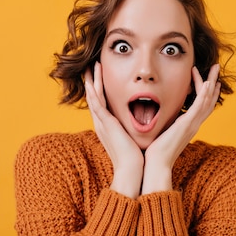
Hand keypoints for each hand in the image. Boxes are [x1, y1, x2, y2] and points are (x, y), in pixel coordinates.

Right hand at [85, 62, 143, 198]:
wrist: (132, 169)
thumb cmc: (135, 156)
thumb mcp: (132, 137)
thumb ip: (133, 128)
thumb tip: (144, 121)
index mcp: (108, 126)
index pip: (102, 102)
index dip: (100, 88)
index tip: (101, 75)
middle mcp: (102, 124)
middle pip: (94, 97)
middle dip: (92, 81)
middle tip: (91, 66)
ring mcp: (102, 124)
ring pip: (93, 97)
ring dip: (91, 81)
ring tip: (91, 66)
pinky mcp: (106, 125)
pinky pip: (97, 105)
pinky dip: (93, 92)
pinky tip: (90, 81)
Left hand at [141, 64, 221, 194]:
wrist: (156, 164)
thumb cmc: (156, 152)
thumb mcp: (162, 133)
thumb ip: (164, 124)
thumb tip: (157, 116)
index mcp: (188, 126)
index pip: (202, 106)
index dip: (207, 91)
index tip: (208, 78)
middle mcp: (194, 124)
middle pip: (210, 100)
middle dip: (214, 82)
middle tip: (217, 67)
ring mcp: (192, 124)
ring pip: (208, 99)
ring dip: (212, 81)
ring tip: (215, 67)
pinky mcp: (188, 124)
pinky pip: (200, 105)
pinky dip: (204, 92)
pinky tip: (206, 81)